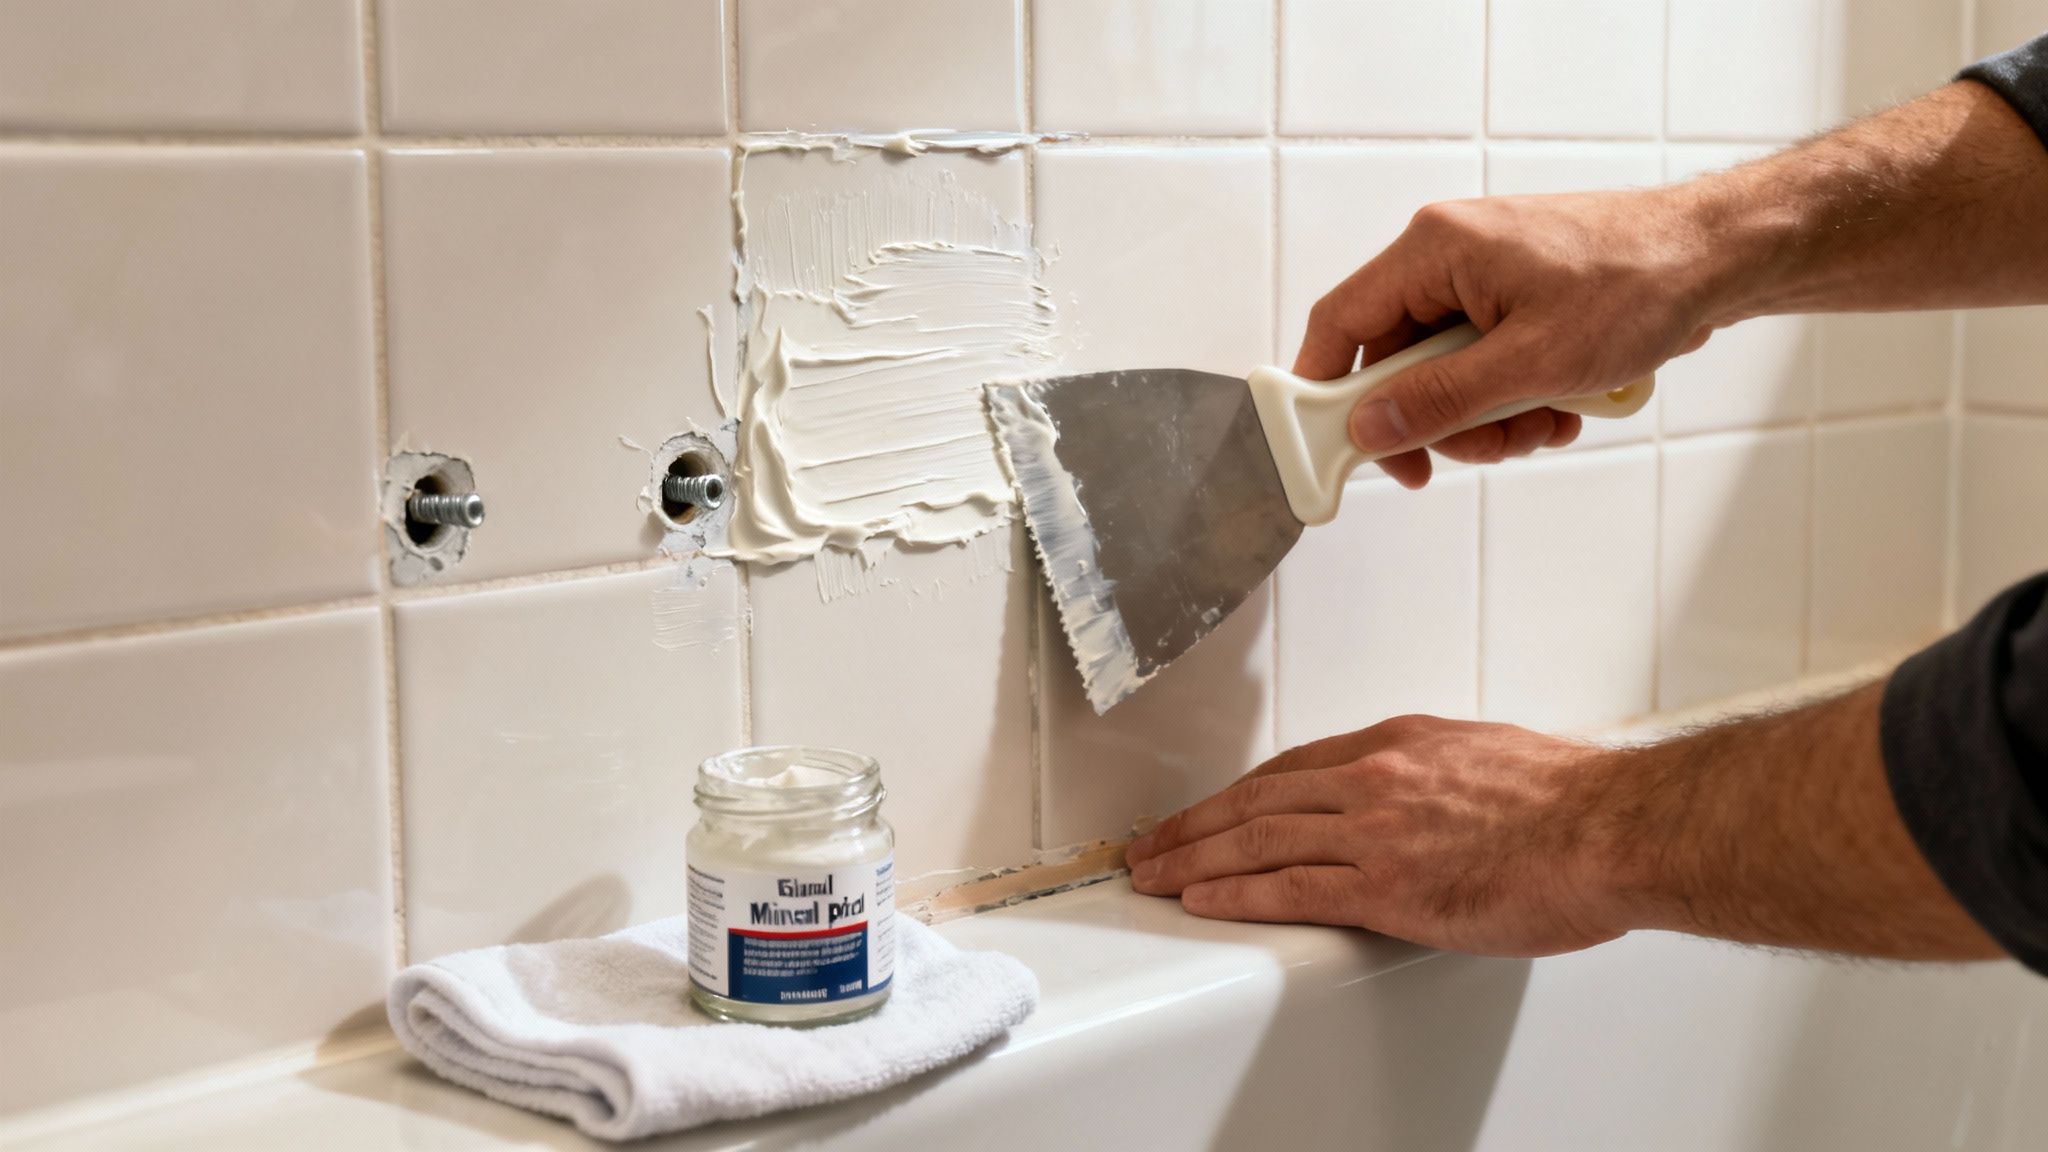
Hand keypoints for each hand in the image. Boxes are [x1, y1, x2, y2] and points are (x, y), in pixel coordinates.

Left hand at [1123, 714, 1629, 957]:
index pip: (1295, 768)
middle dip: (1196, 823)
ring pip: (1257, 840)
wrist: (1612, 830)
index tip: (1214, 809)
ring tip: (1154, 874)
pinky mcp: (1386, 886)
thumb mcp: (1493, 760)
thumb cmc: (1576, 803)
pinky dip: (1236, 893)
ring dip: (1195, 858)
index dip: (1242, 793)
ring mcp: (1375, 831)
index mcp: (1401, 744)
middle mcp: (1375, 778)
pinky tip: (1201, 900)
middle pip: (1257, 800)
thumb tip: (1434, 798)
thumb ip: (1443, 776)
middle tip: (1153, 843)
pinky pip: (1289, 888)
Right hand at [1303, 186, 1732, 487]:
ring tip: (1545, 421)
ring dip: (1488, 417)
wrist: (1718, 257)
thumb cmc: (1638, 282)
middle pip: (1397, 363)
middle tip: (1483, 447)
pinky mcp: (1516, 301)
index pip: (1341, 322)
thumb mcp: (1531, 361)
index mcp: (1435, 249)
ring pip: (1446, 375)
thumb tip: (1369, 428)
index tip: (1333, 447)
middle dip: (1440, 419)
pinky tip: (1561, 406)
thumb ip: (1440, 399)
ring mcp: (1485, 280)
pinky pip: (1486, 367)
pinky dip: (1516, 399)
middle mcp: (1449, 258)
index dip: (1327, 390)